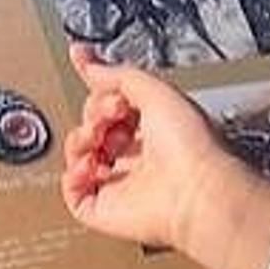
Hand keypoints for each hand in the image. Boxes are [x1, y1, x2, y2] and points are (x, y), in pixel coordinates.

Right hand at [61, 44, 241, 251]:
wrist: (196, 192)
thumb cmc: (192, 147)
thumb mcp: (155, 90)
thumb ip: (117, 73)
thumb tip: (86, 59)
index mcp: (156, 126)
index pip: (114, 101)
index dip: (99, 84)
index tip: (81, 62)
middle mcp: (138, 154)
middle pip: (93, 124)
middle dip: (95, 111)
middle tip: (113, 111)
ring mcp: (120, 182)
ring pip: (79, 155)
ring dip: (82, 138)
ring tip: (99, 136)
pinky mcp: (104, 209)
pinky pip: (73, 190)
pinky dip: (74, 175)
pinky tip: (91, 164)